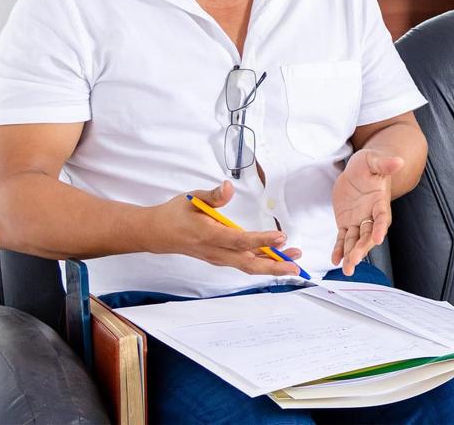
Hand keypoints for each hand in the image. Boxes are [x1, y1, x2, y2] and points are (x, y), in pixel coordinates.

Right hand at [143, 181, 302, 275]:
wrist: (158, 234)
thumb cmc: (176, 214)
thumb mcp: (192, 198)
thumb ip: (213, 195)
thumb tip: (227, 186)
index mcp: (209, 235)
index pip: (239, 241)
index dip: (262, 241)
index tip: (281, 237)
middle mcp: (215, 252)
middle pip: (248, 263)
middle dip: (274, 266)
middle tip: (295, 266)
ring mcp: (218, 258)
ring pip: (248, 266)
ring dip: (272, 266)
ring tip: (294, 262)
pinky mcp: (221, 259)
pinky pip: (244, 264)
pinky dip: (262, 264)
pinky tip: (277, 259)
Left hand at [332, 149, 403, 275]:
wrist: (359, 170)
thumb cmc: (369, 163)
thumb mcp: (373, 160)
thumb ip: (385, 163)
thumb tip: (398, 161)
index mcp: (380, 201)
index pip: (382, 216)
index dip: (380, 227)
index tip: (378, 238)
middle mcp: (371, 214)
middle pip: (368, 234)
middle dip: (363, 247)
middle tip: (356, 259)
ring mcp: (358, 220)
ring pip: (355, 240)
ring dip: (351, 254)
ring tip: (347, 269)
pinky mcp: (346, 222)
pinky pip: (343, 238)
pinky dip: (339, 249)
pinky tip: (335, 260)